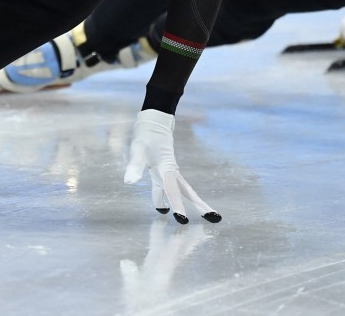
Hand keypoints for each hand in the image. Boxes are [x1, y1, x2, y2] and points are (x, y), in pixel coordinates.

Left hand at [124, 109, 221, 223]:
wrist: (154, 122)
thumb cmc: (145, 136)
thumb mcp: (137, 150)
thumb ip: (135, 165)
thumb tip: (129, 182)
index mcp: (167, 169)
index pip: (173, 192)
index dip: (177, 206)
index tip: (182, 221)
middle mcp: (171, 173)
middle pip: (188, 193)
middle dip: (200, 206)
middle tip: (215, 219)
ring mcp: (169, 173)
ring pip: (183, 191)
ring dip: (191, 204)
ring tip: (203, 217)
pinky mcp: (165, 172)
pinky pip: (171, 189)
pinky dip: (173, 199)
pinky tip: (164, 208)